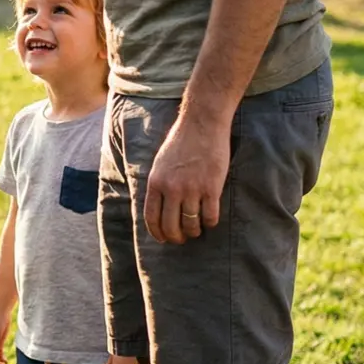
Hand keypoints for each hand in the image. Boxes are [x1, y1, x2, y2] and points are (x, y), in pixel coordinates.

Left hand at [142, 112, 230, 243]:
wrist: (202, 125)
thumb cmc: (181, 142)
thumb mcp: (160, 163)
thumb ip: (160, 184)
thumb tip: (160, 207)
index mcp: (156, 182)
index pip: (152, 217)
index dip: (157, 233)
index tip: (163, 239)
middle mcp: (171, 188)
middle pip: (171, 226)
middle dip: (176, 237)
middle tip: (182, 238)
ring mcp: (192, 189)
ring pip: (191, 224)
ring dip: (194, 231)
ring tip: (197, 230)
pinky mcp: (212, 188)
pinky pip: (210, 216)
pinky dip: (210, 223)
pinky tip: (210, 220)